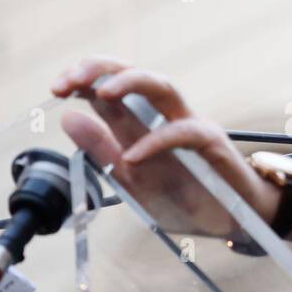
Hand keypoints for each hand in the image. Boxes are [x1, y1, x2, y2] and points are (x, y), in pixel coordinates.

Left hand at [50, 56, 279, 238]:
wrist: (235, 223)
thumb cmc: (188, 200)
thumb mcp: (132, 182)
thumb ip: (102, 151)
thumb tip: (68, 118)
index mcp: (146, 122)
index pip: (113, 87)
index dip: (84, 80)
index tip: (56, 89)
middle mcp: (168, 115)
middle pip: (135, 74)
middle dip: (100, 69)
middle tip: (68, 82)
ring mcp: (192, 125)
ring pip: (163, 87)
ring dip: (130, 84)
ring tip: (100, 94)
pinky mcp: (212, 144)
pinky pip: (183, 133)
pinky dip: (156, 142)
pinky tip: (133, 157)